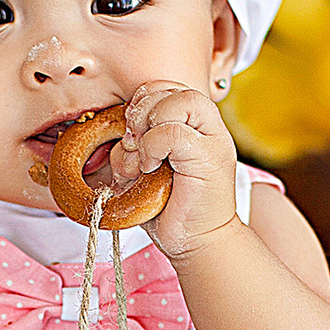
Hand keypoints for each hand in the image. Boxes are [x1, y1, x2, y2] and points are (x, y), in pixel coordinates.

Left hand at [112, 80, 239, 258]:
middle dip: (139, 112)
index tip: (131, 136)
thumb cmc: (170, 209)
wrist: (198, 242)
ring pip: (177, 101)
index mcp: (193, 123)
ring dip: (147, 127)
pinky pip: (173, 132)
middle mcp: (206, 125)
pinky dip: (152, 148)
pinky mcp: (210, 156)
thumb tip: (117, 134)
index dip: (140, 104)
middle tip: (133, 145)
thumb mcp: (142, 169)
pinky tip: (150, 169)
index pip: (163, 88)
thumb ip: (132, 146)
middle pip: (169, 88)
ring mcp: (212, 138)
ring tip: (144, 159)